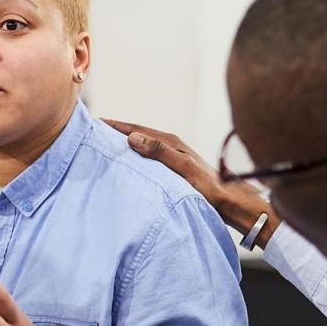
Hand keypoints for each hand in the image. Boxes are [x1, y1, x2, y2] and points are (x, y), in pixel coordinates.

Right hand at [103, 119, 279, 245]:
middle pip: (138, 135)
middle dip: (117, 132)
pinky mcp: (175, 171)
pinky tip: (130, 167)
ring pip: (143, 147)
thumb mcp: (183, 168)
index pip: (137, 129)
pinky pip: (148, 160)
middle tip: (94, 133)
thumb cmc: (210, 187)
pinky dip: (135, 159)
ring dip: (125, 146)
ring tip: (106, 147)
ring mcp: (173, 158)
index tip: (95, 122)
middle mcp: (172, 146)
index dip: (116, 125)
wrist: (232, 203)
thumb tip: (131, 137)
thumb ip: (159, 152)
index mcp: (171, 142)